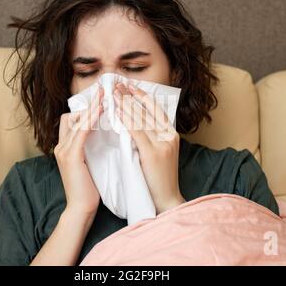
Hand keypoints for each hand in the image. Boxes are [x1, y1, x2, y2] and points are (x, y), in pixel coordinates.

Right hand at [54, 86, 103, 214]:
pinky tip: (102, 109)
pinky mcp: (71, 156)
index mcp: (65, 147)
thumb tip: (105, 133)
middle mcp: (61, 146)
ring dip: (92, 106)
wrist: (81, 208)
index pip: (72, 120)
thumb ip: (91, 148)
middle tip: (105, 90)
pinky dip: (92, 119)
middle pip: (72, 116)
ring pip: (77, 120)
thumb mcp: (89, 163)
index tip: (102, 97)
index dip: (86, 109)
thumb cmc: (89, 189)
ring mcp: (63, 150)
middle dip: (88, 103)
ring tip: (106, 94)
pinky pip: (81, 131)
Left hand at [113, 82, 184, 213]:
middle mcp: (170, 136)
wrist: (165, 200)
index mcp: (171, 134)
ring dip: (126, 104)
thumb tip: (132, 121)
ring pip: (142, 118)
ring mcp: (164, 144)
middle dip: (131, 96)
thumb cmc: (157, 178)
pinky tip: (117, 112)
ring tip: (114, 94)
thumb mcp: (157, 152)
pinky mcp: (155, 153)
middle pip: (148, 110)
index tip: (128, 86)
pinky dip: (127, 120)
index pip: (156, 109)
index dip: (141, 96)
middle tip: (116, 85)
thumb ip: (149, 137)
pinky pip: (138, 132)